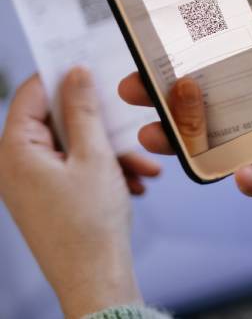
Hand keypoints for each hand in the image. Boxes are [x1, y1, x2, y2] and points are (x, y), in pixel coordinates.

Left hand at [0, 68, 160, 317]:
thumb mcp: (95, 156)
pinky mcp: (48, 199)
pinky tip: (134, 182)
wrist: (95, 279)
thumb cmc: (90, 224)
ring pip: (73, 148)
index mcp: (15, 151)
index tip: (92, 67)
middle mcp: (16, 166)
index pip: (31, 94)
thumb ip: (84, 110)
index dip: (63, 77)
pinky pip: (75, 170)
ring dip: (109, 152)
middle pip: (57, 122)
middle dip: (99, 125)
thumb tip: (75, 73)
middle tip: (127, 126)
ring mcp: (31, 184)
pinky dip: (105, 171)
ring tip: (142, 166)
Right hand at [119, 0, 251, 238]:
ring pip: (218, 138)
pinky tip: (242, 172)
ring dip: (183, 136)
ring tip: (153, 132)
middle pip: (215, 96)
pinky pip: (249, 178)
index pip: (238, 55)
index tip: (162, 39)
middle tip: (135, 87)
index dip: (201, 47)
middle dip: (173, 92)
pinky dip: (242, 176)